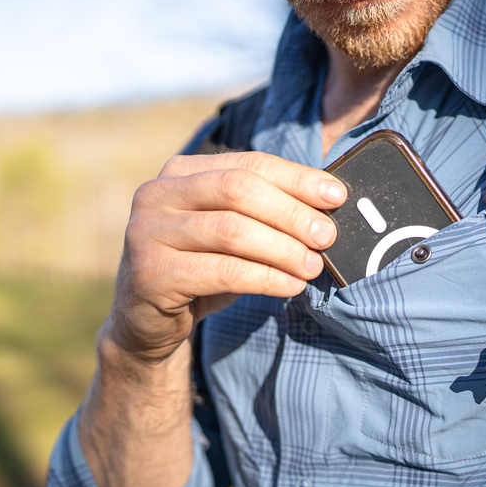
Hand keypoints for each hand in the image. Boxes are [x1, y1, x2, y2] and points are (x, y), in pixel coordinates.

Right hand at [109, 151, 346, 360]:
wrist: (149, 322)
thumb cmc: (202, 271)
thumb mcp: (232, 234)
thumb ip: (266, 214)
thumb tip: (330, 208)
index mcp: (181, 172)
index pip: (249, 164)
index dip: (297, 179)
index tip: (337, 196)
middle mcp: (157, 193)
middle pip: (239, 190)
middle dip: (291, 213)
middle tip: (328, 236)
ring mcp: (148, 232)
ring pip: (232, 231)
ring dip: (282, 249)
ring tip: (313, 266)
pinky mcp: (151, 273)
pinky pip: (222, 271)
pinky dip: (265, 278)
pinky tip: (291, 286)